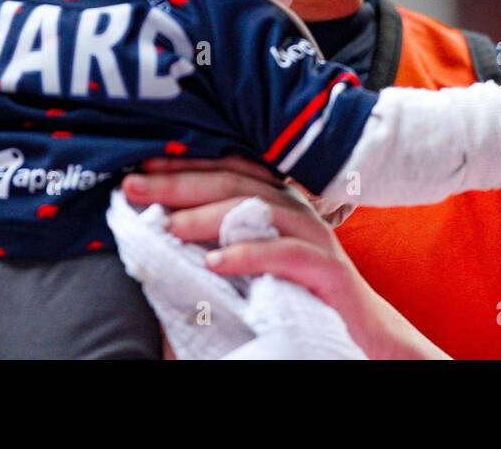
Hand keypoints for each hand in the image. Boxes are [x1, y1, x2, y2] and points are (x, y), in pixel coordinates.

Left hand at [120, 155, 449, 358]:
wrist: (365, 333)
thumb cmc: (305, 296)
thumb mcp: (259, 264)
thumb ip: (223, 244)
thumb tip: (162, 234)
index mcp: (278, 203)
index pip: (227, 170)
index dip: (185, 166)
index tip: (140, 171)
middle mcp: (296, 210)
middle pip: (235, 183)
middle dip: (181, 184)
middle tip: (135, 190)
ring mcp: (314, 237)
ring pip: (258, 211)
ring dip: (208, 217)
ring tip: (168, 228)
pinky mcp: (327, 271)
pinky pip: (286, 255)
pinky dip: (249, 255)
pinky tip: (215, 263)